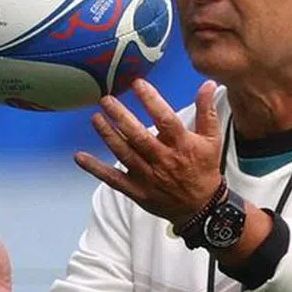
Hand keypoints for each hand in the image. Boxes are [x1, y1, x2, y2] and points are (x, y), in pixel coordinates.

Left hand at [74, 79, 222, 224]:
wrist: (201, 207)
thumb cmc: (205, 169)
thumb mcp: (212, 139)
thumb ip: (207, 111)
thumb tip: (207, 84)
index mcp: (182, 145)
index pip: (165, 120)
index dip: (151, 101)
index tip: (137, 84)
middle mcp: (163, 160)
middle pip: (139, 136)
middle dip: (121, 117)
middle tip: (106, 100)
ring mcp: (148, 177)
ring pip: (124, 154)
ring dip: (108, 136)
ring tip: (95, 118)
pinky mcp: (137, 190)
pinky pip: (113, 179)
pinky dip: (95, 169)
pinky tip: (80, 156)